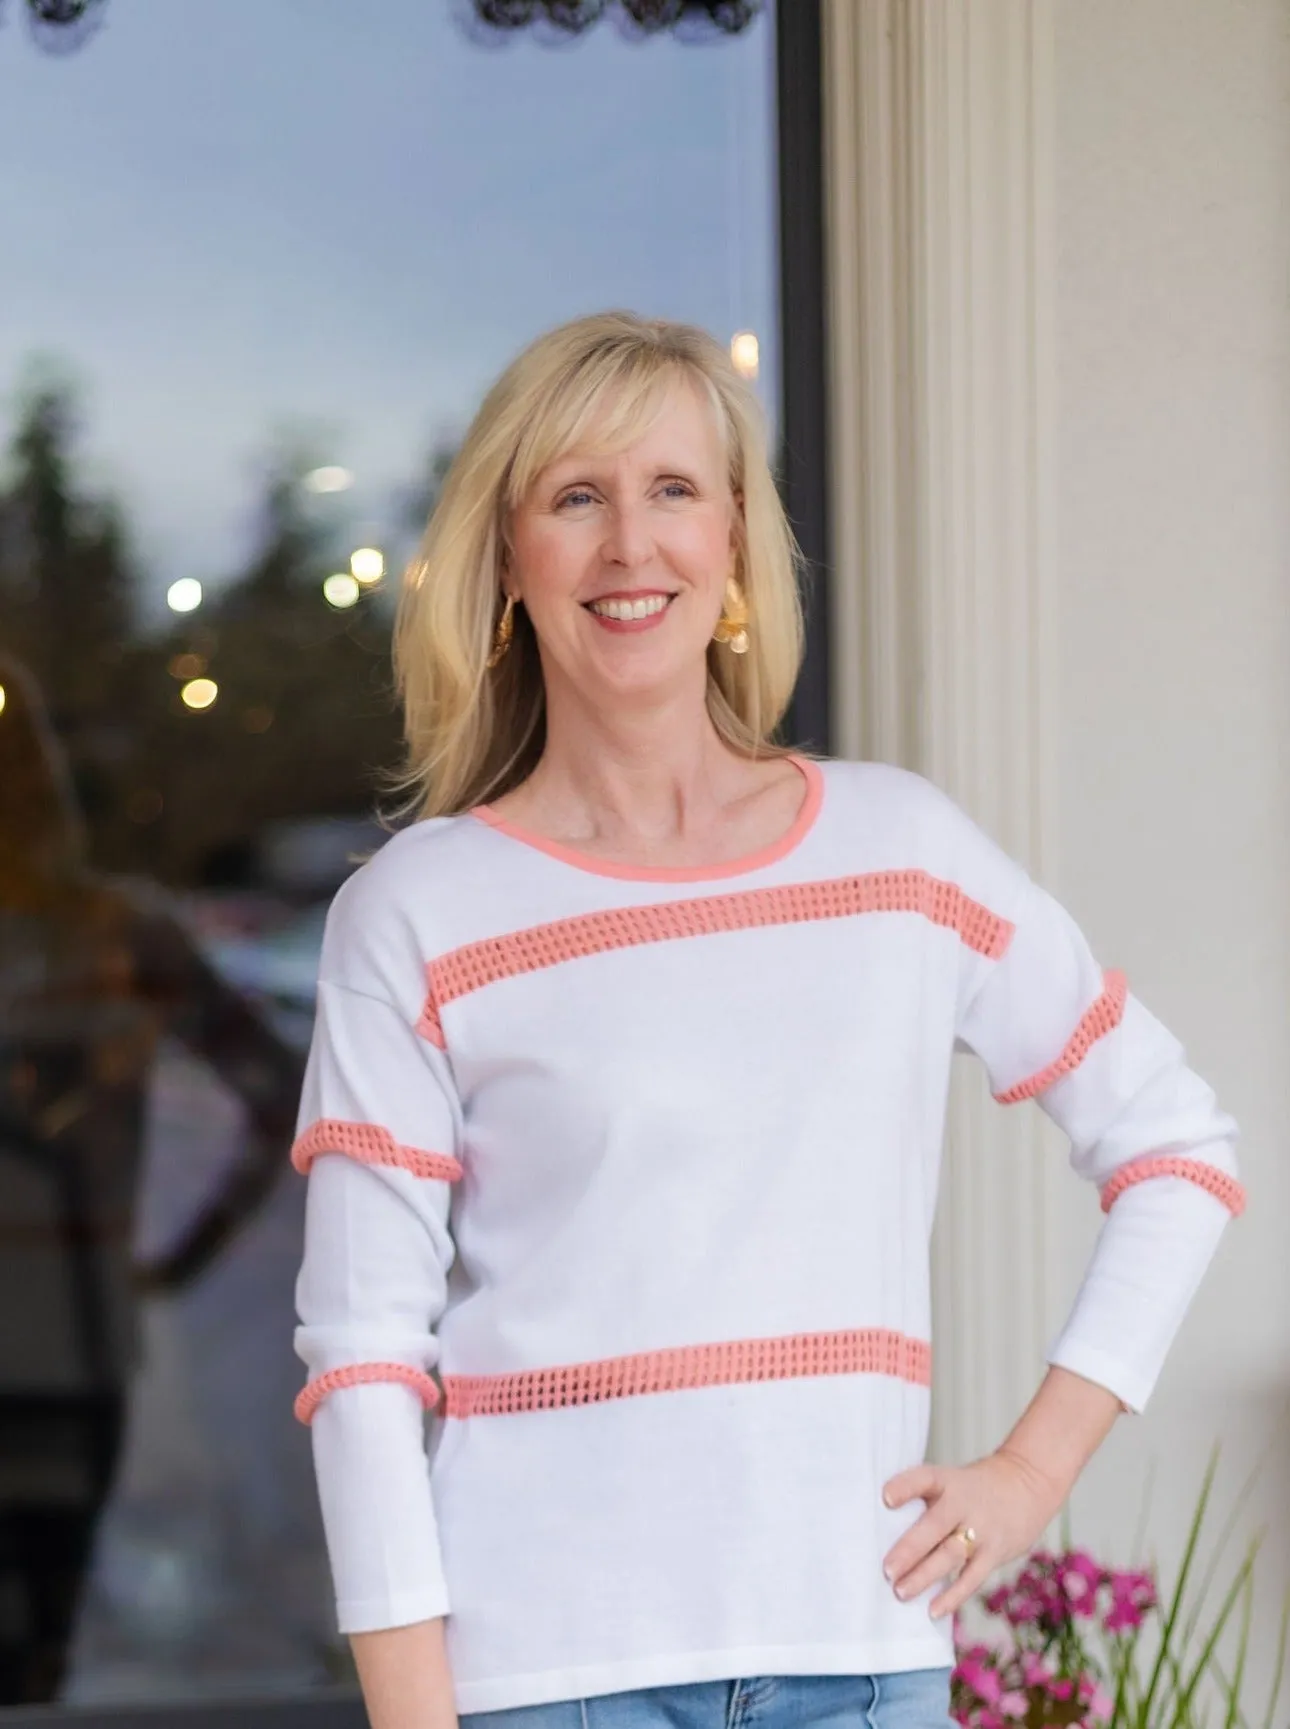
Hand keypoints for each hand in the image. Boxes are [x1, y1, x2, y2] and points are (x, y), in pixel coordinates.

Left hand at [880, 1446, 1066, 1621]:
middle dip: (910, 1549)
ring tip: (900, 1592)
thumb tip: (883, 1534)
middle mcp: (963, 1504)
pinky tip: (933, 1610)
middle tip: (887, 1570)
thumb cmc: (972, 1489)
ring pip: (951, 1555)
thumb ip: (922, 1502)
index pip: (924, 1478)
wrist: (1026, 1485)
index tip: (886, 1497)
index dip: (905, 1487)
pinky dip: (953, 1596)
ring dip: (925, 1576)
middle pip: (935, 1525)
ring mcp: (981, 1530)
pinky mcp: (995, 1553)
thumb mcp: (950, 1481)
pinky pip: (972, 1577)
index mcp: (947, 1481)